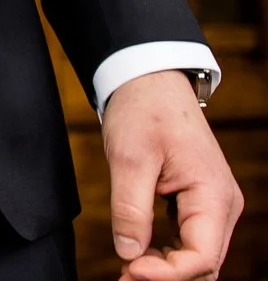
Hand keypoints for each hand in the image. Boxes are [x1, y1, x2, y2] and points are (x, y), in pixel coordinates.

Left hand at [106, 70, 240, 278]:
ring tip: (126, 272)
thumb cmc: (145, 111)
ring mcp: (212, 207)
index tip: (129, 270)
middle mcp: (222, 207)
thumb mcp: (130, 157)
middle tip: (122, 278)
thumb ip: (131, 208)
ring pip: (198, 258)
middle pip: (204, 264)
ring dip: (166, 270)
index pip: (201, 256)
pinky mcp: (197, 205)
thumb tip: (129, 253)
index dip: (167, 273)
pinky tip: (137, 257)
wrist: (150, 82)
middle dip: (166, 277)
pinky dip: (166, 256)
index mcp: (214, 196)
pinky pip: (189, 243)